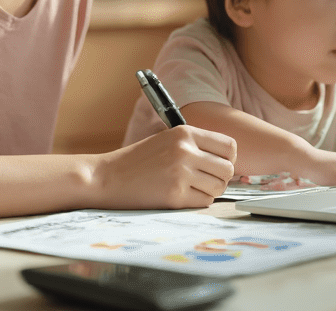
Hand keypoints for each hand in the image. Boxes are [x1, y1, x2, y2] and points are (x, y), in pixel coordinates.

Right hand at [93, 126, 236, 209]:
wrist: (106, 177)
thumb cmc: (136, 161)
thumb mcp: (166, 141)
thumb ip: (194, 146)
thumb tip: (228, 161)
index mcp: (185, 132)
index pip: (230, 146)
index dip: (228, 159)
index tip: (218, 165)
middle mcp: (185, 150)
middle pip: (228, 169)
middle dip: (220, 178)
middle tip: (205, 181)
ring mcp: (180, 173)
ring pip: (218, 188)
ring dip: (209, 192)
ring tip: (190, 189)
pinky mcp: (175, 195)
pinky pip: (204, 202)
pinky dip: (196, 202)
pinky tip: (180, 196)